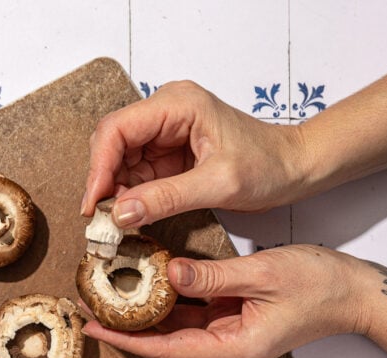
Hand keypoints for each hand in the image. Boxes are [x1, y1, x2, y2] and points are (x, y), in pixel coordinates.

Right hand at [81, 80, 306, 227]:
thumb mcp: (218, 184)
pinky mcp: (169, 157)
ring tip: (118, 224)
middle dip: (104, 183)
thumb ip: (167, 198)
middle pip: (112, 145)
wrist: (292, 168)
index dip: (99, 168)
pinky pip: (137, 177)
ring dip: (116, 194)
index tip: (94, 204)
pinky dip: (131, 199)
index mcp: (177, 104)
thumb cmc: (267, 165)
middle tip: (102, 220)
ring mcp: (165, 135)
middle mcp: (166, 113)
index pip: (117, 129)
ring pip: (121, 163)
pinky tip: (133, 218)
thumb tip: (121, 213)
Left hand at [81, 245, 376, 357]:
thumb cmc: (319, 287)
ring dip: (141, 318)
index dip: (127, 341)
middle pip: (162, 347)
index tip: (95, 328)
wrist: (352, 294)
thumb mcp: (263, 274)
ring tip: (106, 299)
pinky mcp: (231, 324)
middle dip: (124, 330)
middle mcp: (225, 352)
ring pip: (173, 333)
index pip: (166, 350)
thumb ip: (212, 277)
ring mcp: (227, 339)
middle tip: (88, 309)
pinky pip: (190, 318)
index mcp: (232, 350)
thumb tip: (168, 274)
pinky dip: (166, 306)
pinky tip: (144, 289)